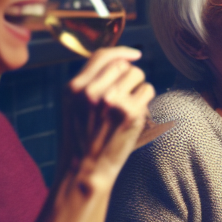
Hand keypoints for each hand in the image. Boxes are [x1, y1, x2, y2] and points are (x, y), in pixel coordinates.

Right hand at [64, 46, 153, 187]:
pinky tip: (133, 115)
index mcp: (74, 88)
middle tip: (124, 97)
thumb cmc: (82, 138)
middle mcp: (91, 91)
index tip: (135, 54)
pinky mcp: (130, 112)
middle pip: (124, 65)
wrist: (85, 170)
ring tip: (126, 107)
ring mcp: (112, 101)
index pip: (102, 55)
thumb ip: (89, 83)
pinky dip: (145, 101)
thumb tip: (119, 60)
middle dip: (129, 76)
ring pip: (138, 75)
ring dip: (138, 88)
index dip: (122, 52)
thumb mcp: (72, 106)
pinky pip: (148, 90)